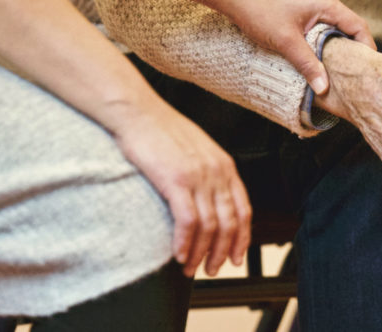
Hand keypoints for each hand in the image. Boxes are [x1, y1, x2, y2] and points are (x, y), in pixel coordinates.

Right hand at [108, 99, 251, 276]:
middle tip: (211, 270)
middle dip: (221, 252)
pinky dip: (185, 243)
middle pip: (229, 223)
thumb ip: (207, 173)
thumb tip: (208, 200)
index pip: (244, 210)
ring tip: (190, 268)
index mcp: (225, 166)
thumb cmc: (161, 131)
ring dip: (201, 253)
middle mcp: (217, 172)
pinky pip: (188, 221)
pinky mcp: (176, 180)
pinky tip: (178, 255)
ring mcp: (198, 176)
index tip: (235, 257)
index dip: (242, 238)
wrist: (138, 112)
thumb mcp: (196, 150)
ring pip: (210, 226)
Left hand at [229, 0, 375, 94]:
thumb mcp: (286, 42)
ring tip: (337, 68)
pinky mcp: (301, 6)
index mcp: (325, 3)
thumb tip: (324, 88)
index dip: (366, 47)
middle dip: (353, 49)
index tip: (367, 68)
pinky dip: (324, 40)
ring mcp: (312, 1)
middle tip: (354, 73)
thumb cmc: (259, 11)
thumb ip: (308, 64)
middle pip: (349, 26)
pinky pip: (322, 24)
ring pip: (334, 26)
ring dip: (337, 45)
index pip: (358, 26)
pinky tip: (318, 55)